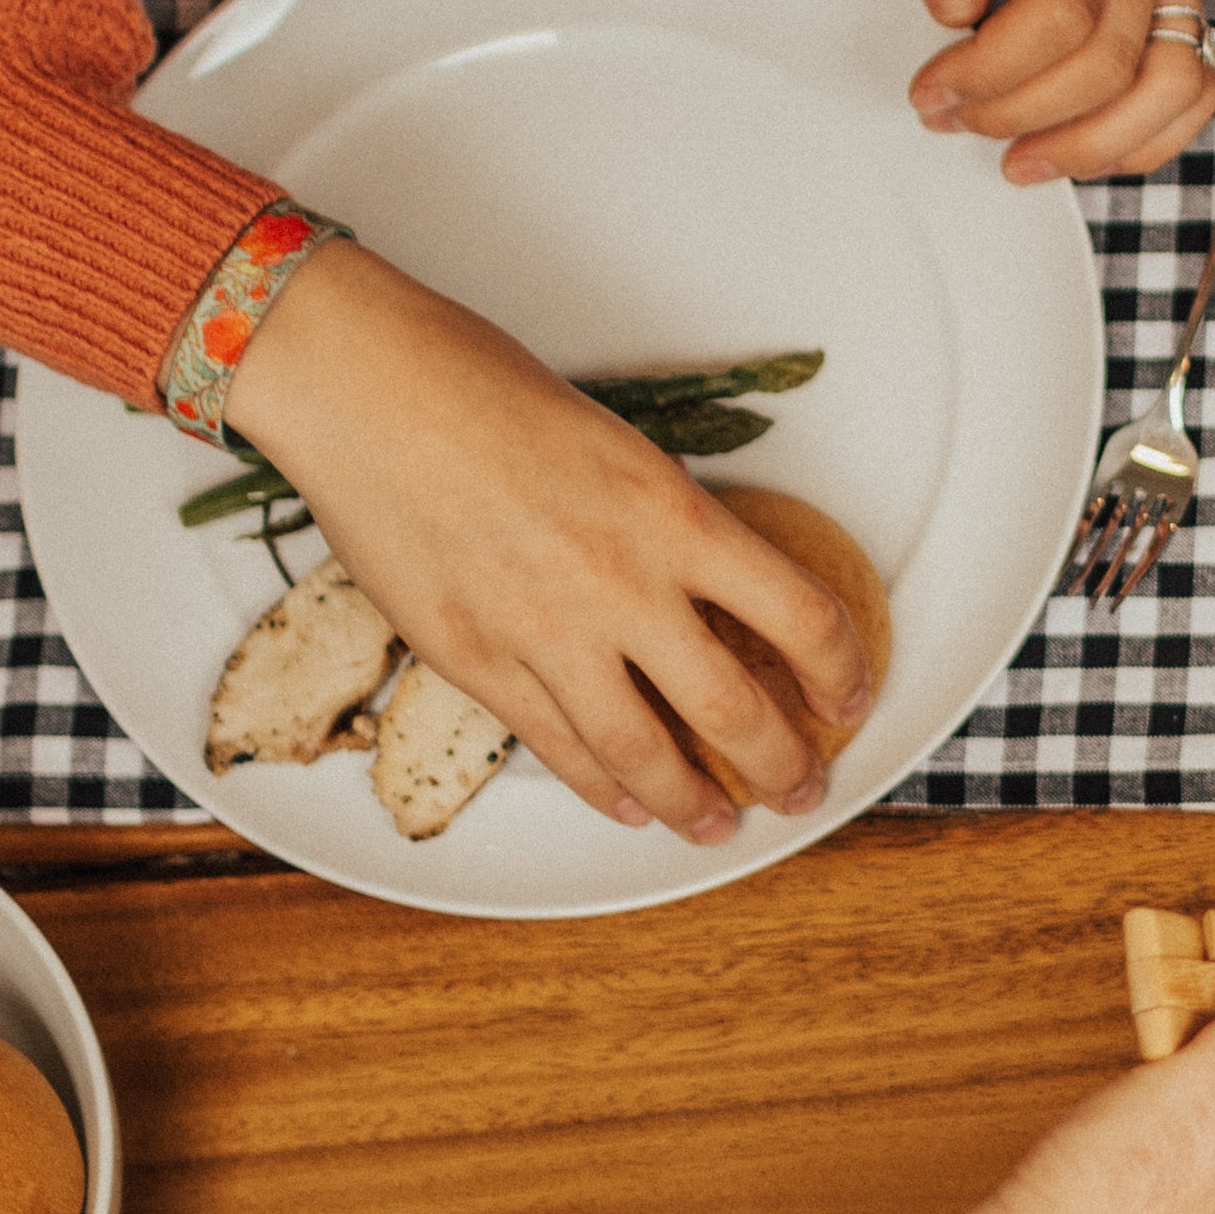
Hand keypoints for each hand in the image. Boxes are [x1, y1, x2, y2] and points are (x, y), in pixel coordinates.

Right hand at [217, 242, 870, 837]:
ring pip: (646, 755)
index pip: (802, 615)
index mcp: (674, 517)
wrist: (364, 388)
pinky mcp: (476, 663)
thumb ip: (662, 525)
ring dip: (695, 804)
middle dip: (783, 766)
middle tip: (802, 786)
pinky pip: (559, 748)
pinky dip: (603, 786)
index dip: (841, 669)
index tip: (850, 693)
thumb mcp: (614, 444)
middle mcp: (623, 586)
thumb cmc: (478, 386)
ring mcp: (547, 634)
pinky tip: (629, 805)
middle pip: (737, 711)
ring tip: (720, 827)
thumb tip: (702, 586)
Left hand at [897, 0, 1214, 185]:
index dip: (992, 73)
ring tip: (1021, 160)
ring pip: (1169, 86)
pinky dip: (1149, 134)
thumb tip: (952, 7)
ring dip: (1093, 144)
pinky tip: (1084, 145)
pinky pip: (1197, 84)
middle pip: (1108, 63)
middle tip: (950, 117)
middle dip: (1020, 113)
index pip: (1060, 14)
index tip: (933, 88)